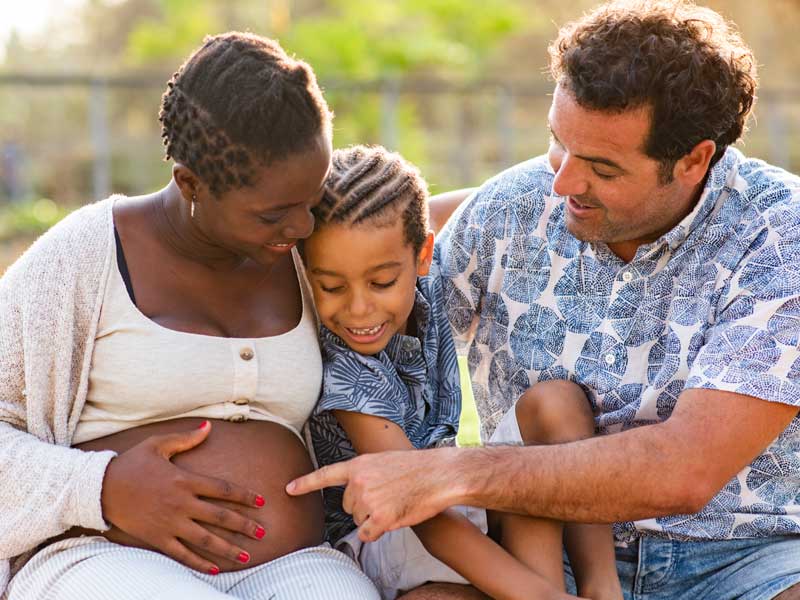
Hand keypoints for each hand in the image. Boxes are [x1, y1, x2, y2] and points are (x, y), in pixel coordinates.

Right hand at [101, 421, 265, 573]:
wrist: (100, 487)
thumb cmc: (131, 463)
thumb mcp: (158, 444)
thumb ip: (186, 438)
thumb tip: (208, 426)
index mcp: (185, 480)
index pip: (223, 489)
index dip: (244, 496)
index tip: (261, 502)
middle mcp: (181, 503)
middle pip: (220, 517)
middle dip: (244, 526)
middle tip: (264, 532)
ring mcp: (170, 523)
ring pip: (205, 539)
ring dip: (228, 548)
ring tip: (246, 556)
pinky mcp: (157, 538)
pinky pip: (182, 554)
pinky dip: (199, 562)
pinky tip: (214, 569)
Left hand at [286, 447, 460, 541]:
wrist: (437, 475)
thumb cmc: (416, 468)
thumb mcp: (383, 461)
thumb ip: (365, 473)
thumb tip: (356, 490)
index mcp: (358, 465)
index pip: (326, 475)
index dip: (306, 483)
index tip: (288, 489)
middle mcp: (358, 482)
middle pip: (348, 507)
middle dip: (363, 506)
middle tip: (387, 496)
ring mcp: (368, 500)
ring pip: (359, 521)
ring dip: (374, 518)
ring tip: (394, 502)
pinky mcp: (379, 518)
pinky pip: (368, 534)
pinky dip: (378, 531)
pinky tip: (393, 517)